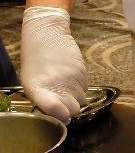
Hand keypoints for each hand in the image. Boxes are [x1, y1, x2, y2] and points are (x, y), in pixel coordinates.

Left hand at [21, 6, 87, 122]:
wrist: (47, 36)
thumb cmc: (35, 61)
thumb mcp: (31, 83)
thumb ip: (43, 100)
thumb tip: (57, 114)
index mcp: (39, 90)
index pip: (56, 111)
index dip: (60, 116)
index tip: (59, 116)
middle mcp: (59, 86)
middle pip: (73, 110)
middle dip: (68, 108)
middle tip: (61, 99)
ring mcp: (73, 80)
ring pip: (81, 101)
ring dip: (74, 97)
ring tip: (64, 86)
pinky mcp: (83, 73)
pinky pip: (85, 89)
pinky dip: (79, 87)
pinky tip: (70, 78)